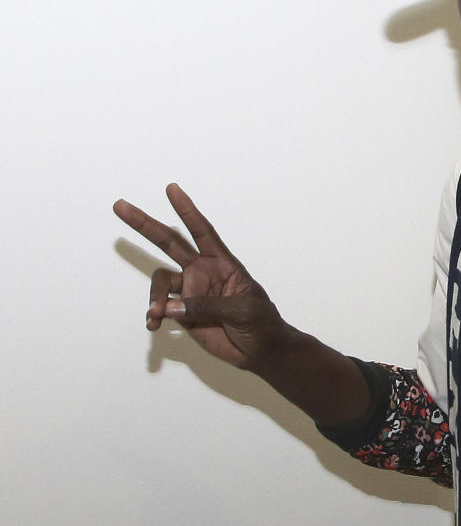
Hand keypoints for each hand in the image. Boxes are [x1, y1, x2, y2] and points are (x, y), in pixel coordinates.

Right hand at [114, 183, 286, 368]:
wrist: (260, 351)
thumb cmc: (261, 323)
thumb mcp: (242, 310)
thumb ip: (208, 306)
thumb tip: (172, 307)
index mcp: (222, 263)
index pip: (202, 231)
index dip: (186, 210)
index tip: (171, 188)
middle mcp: (202, 272)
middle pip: (169, 243)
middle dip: (145, 224)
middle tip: (120, 206)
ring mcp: (190, 292)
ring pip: (160, 282)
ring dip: (154, 297)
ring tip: (155, 314)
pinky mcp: (183, 313)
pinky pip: (160, 309)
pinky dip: (153, 315)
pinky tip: (154, 324)